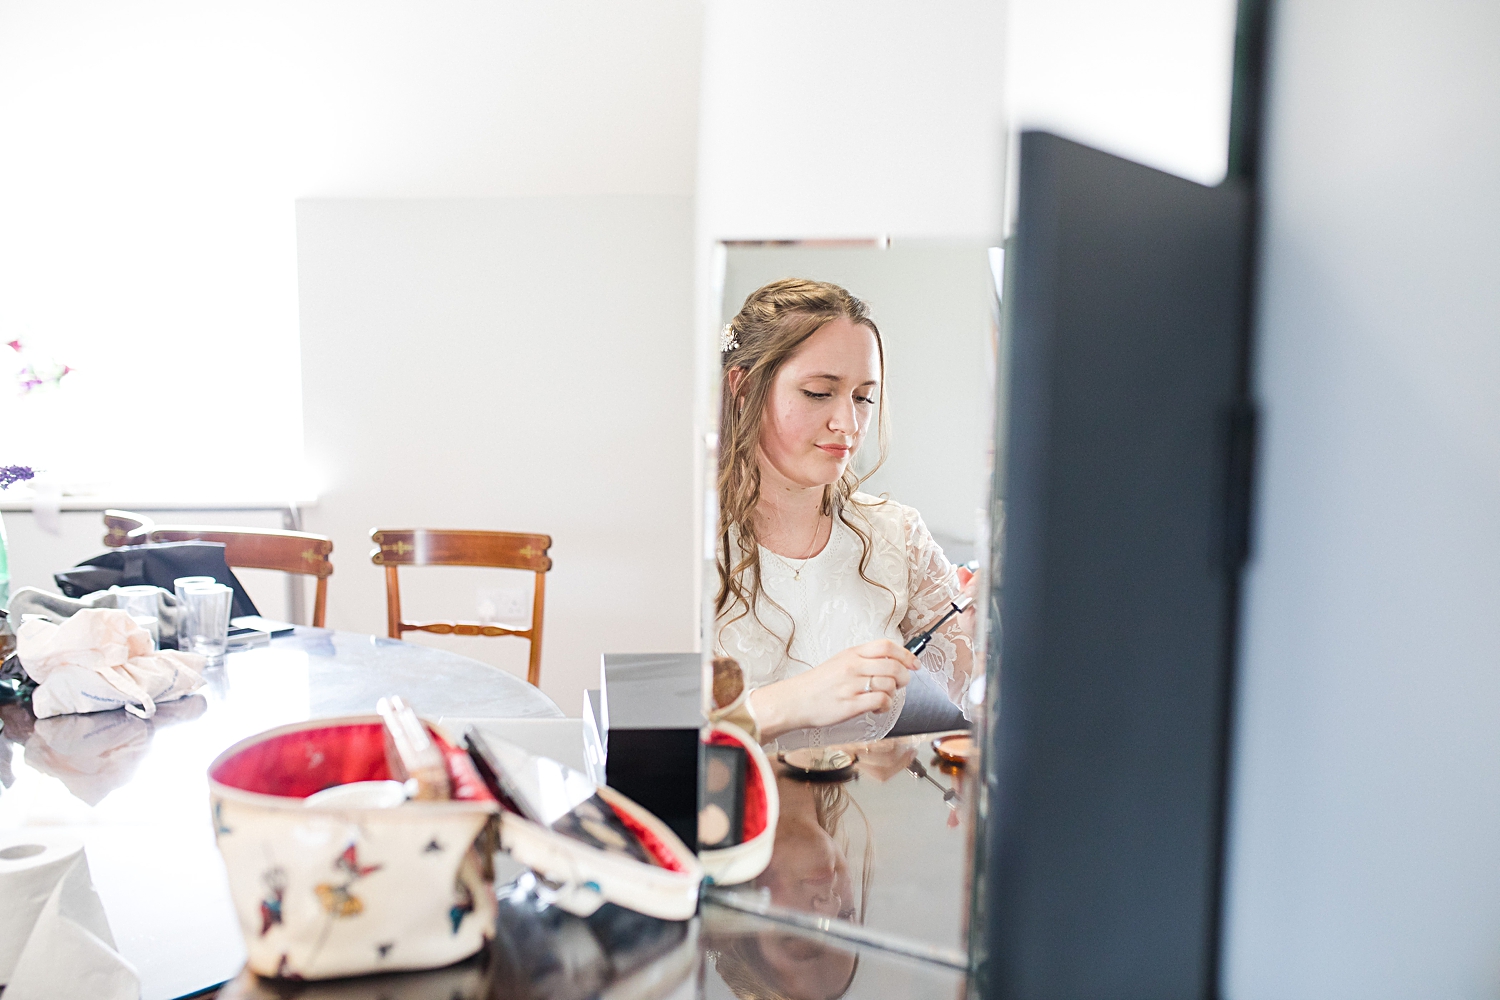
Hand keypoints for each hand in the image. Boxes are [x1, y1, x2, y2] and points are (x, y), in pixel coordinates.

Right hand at [748, 639, 917, 741]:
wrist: (794, 701)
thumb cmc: (816, 685)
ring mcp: (852, 685)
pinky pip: (880, 701)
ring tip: (884, 698)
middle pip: (893, 666)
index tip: (914, 663)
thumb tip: (890, 662)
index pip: (886, 646)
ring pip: (889, 684)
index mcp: (851, 654)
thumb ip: (862, 660)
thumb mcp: (839, 662)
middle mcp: (853, 667)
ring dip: (893, 693)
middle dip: (905, 677)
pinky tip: (878, 708)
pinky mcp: (851, 704)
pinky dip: (885, 705)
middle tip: (902, 683)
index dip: (906, 654)